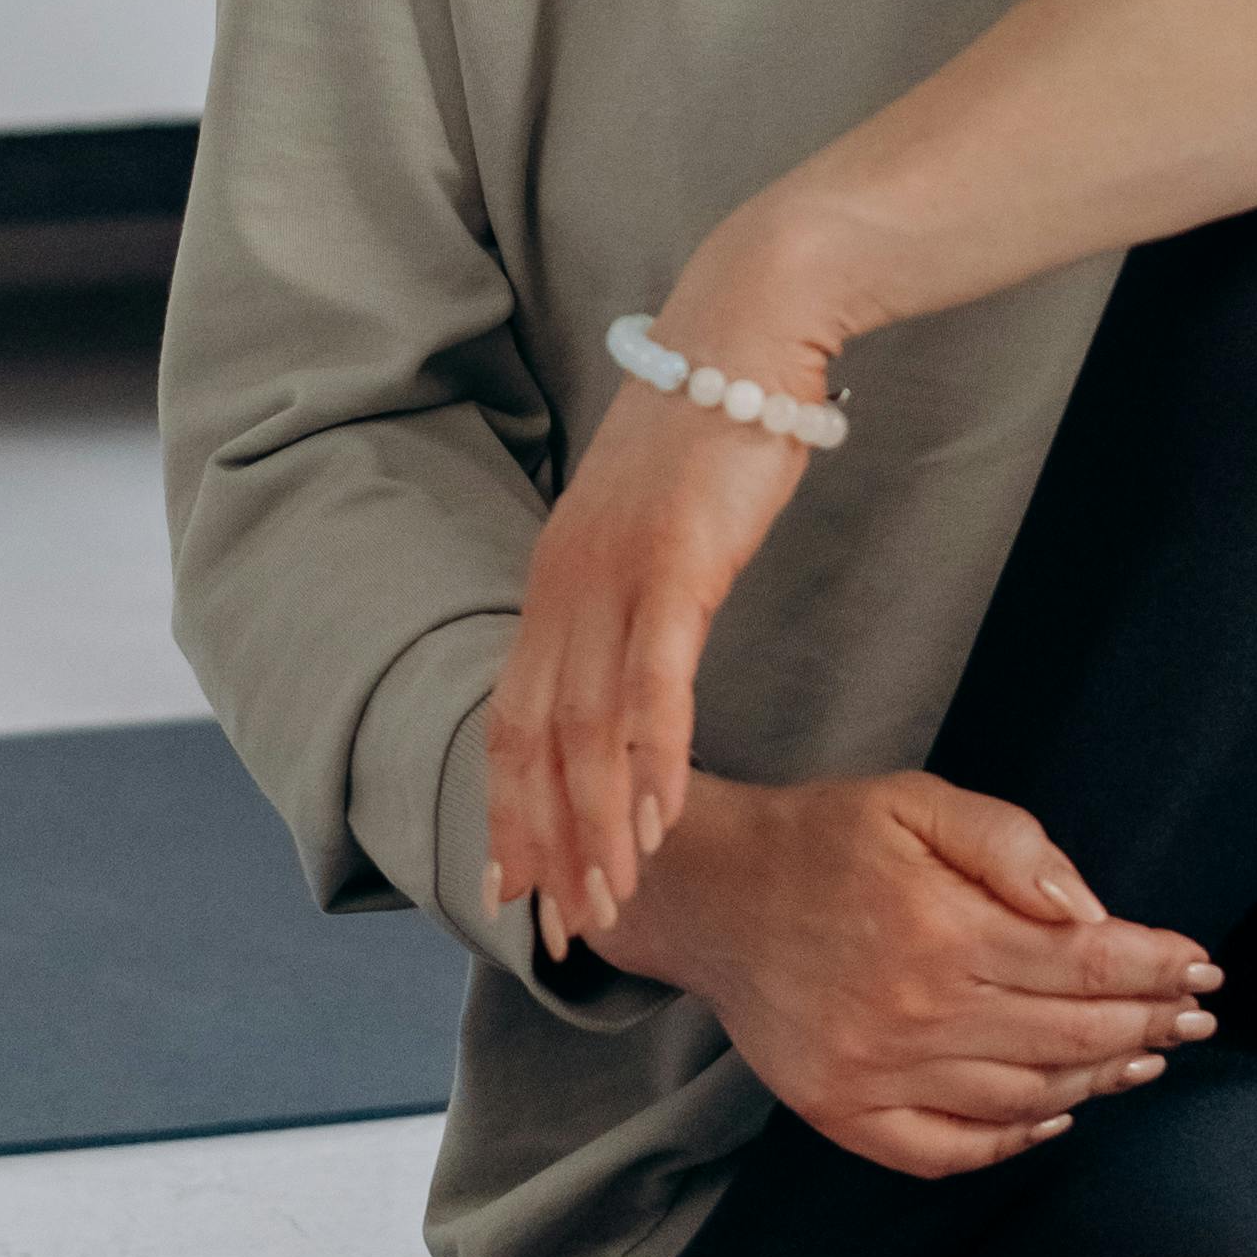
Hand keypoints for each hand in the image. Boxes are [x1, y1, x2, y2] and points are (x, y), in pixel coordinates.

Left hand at [484, 345, 821, 952]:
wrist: (750, 329)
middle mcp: (565, 582)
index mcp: (555, 578)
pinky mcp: (674, 560)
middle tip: (565, 927)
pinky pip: (654, 681)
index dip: (506, 810)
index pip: (510, 719)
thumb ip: (635, 590)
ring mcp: (614, 572)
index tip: (513, 888)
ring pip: (590, 729)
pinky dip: (652, 757)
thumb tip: (638, 656)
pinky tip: (662, 815)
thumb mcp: (655, 522)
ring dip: (600, 823)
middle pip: (538, 741)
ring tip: (617, 895)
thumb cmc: (716, 427)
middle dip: (547, 844)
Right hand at [591, 771, 1222, 1176]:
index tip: (1205, 968)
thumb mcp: (918, 801)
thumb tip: (1088, 914)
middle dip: (1148, 1024)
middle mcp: (916, 1014)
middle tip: (1196, 1017)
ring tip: (1146, 1058)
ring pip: (1023, 1099)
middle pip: (1068, 1036)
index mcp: (942, 930)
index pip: (1084, 962)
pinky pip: (947, 1151)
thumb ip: (1011, 846)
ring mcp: (878, 1076)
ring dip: (1097, 1081)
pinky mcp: (843, 1114)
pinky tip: (1055, 1119)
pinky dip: (1011, 1143)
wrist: (711, 896)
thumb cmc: (825, 837)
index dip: (1156, 968)